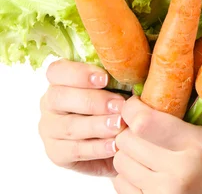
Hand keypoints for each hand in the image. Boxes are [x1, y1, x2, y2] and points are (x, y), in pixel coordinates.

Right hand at [38, 59, 126, 177]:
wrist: (110, 142)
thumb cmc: (111, 105)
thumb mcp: (112, 87)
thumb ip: (114, 77)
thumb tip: (131, 71)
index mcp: (59, 80)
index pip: (57, 70)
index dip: (79, 73)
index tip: (105, 79)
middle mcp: (49, 102)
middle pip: (60, 97)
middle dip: (93, 101)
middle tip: (119, 105)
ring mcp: (49, 129)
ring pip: (69, 126)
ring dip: (97, 125)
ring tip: (119, 125)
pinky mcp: (56, 153)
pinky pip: (74, 150)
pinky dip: (97, 148)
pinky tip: (115, 145)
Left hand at [112, 96, 201, 193]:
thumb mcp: (201, 131)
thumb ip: (170, 117)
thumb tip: (132, 102)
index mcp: (194, 143)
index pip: (143, 122)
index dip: (131, 109)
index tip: (134, 105)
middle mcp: (179, 170)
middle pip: (126, 141)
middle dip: (129, 131)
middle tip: (141, 131)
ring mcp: (165, 193)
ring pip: (120, 162)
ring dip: (128, 154)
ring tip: (145, 153)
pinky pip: (120, 184)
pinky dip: (127, 176)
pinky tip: (145, 172)